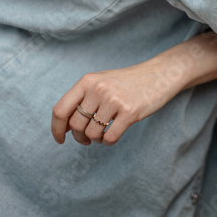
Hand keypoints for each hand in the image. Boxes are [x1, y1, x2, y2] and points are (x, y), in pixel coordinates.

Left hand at [50, 60, 179, 145]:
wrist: (159, 74)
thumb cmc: (128, 82)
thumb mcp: (101, 82)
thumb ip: (82, 99)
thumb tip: (63, 127)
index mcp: (87, 81)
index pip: (60, 110)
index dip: (56, 129)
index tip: (60, 139)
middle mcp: (98, 89)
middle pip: (75, 125)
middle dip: (78, 137)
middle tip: (86, 139)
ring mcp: (115, 100)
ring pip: (92, 133)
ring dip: (95, 139)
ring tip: (102, 134)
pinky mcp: (130, 111)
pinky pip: (110, 137)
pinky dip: (108, 142)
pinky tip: (112, 136)